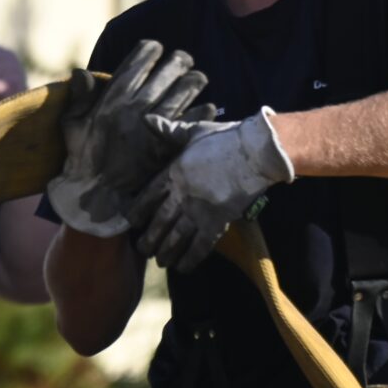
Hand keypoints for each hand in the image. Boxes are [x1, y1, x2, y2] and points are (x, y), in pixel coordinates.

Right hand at [47, 39, 214, 236]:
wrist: (97, 196)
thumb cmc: (83, 157)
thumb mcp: (72, 124)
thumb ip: (80, 96)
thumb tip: (81, 71)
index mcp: (114, 96)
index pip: (140, 58)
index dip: (152, 49)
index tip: (157, 50)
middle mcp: (137, 105)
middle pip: (170, 67)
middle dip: (180, 60)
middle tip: (184, 62)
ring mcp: (156, 123)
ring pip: (187, 87)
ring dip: (195, 80)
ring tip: (196, 79)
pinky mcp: (170, 142)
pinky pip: (196, 118)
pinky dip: (204, 110)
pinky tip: (205, 107)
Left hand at [126, 106, 294, 271]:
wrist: (256, 151)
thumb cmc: (225, 138)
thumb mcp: (194, 131)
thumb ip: (169, 131)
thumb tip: (147, 120)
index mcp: (174, 172)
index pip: (148, 197)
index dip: (138, 212)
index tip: (131, 222)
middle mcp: (182, 194)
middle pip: (159, 222)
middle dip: (149, 238)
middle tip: (142, 249)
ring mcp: (200, 210)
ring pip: (176, 238)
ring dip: (166, 251)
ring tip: (160, 261)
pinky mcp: (218, 221)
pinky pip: (201, 246)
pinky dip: (191, 258)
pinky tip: (183, 267)